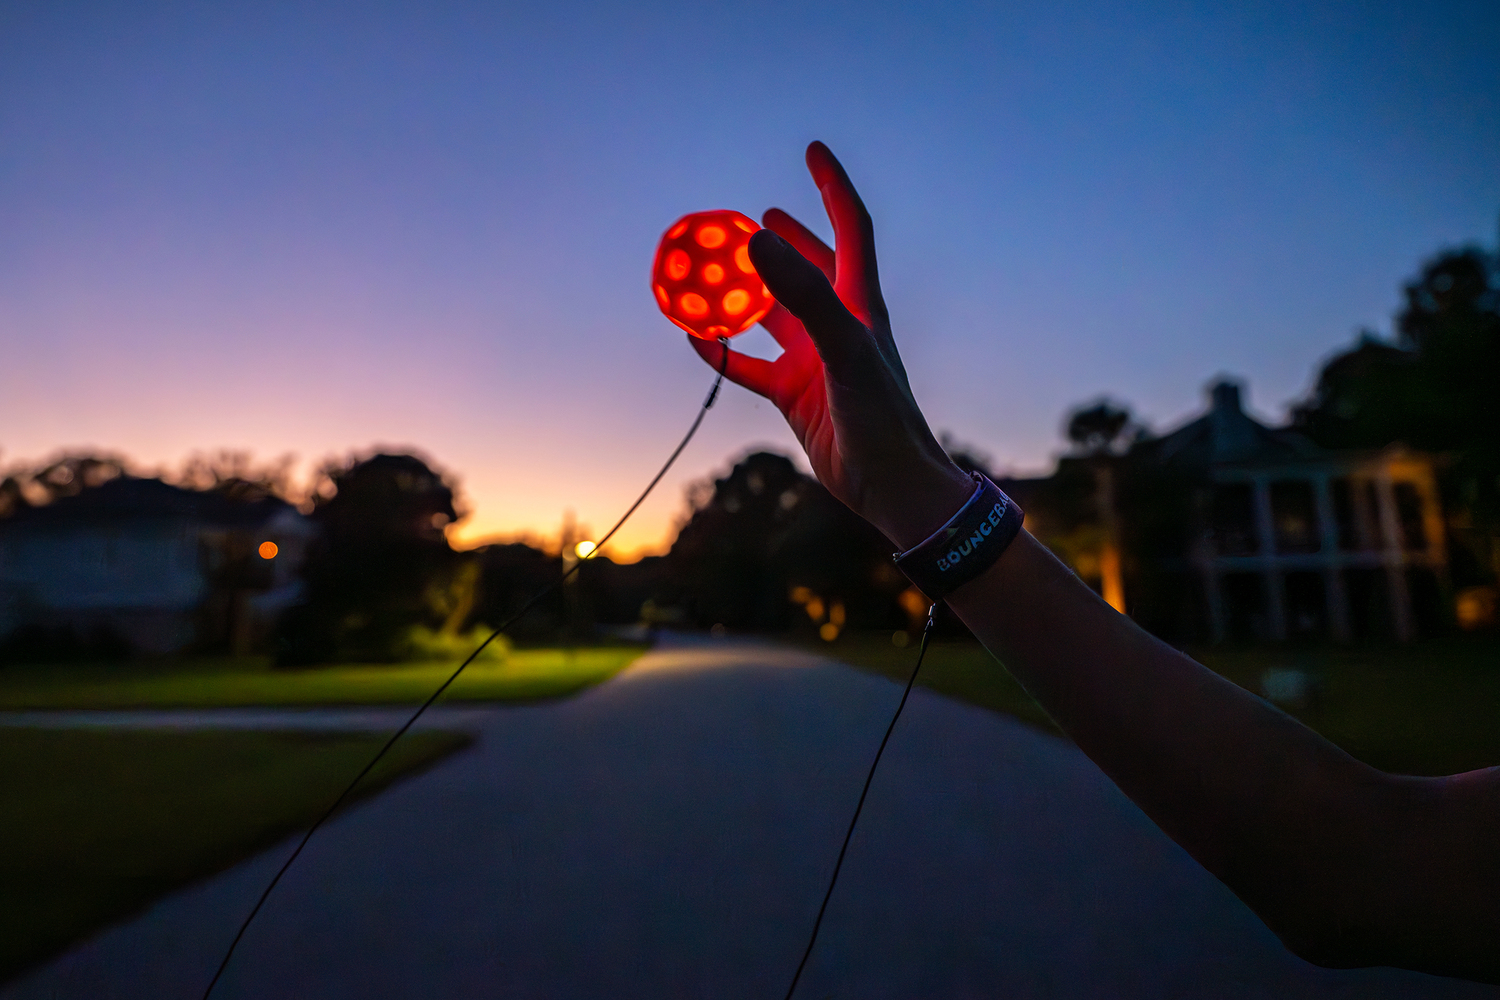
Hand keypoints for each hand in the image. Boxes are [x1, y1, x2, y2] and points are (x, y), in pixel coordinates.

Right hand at [688, 142, 972, 549]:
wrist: (892, 485)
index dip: (832, 187)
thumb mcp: (844, 347)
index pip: (850, 228)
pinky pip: (748, 366)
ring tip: (711, 269)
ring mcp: (814, 361)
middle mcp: (838, 325)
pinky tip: (695, 338)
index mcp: (861, 304)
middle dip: (784, 238)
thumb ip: (803, 293)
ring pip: (771, 315)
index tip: (811, 150)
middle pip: (809, 267)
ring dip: (744, 294)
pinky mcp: (794, 396)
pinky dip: (722, 352)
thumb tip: (757, 239)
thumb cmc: (883, 415)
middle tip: (750, 217)